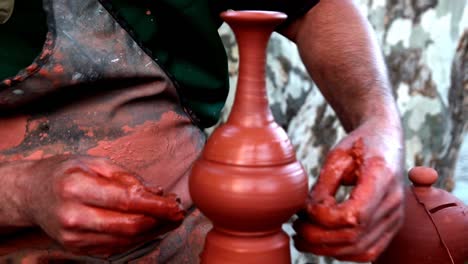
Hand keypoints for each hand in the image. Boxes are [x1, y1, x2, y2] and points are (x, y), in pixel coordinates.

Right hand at [18, 155, 184, 256]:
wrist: (31, 194)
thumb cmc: (64, 172)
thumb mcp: (93, 163)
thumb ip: (126, 177)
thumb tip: (157, 192)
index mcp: (76, 188)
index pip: (126, 201)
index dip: (156, 205)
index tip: (177, 204)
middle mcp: (73, 216)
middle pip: (129, 226)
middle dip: (160, 221)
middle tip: (179, 213)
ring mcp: (74, 237)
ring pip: (125, 240)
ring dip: (153, 232)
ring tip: (170, 220)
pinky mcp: (77, 248)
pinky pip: (115, 247)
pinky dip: (138, 238)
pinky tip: (151, 228)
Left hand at [293, 120, 404, 261]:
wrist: (386, 140)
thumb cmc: (359, 144)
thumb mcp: (337, 156)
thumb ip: (323, 186)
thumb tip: (307, 214)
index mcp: (382, 177)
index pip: (354, 215)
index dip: (324, 218)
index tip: (306, 209)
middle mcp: (393, 202)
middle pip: (355, 237)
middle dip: (318, 238)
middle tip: (296, 227)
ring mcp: (395, 217)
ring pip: (360, 249)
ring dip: (326, 249)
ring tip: (302, 238)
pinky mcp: (391, 226)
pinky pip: (368, 251)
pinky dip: (342, 252)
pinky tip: (322, 242)